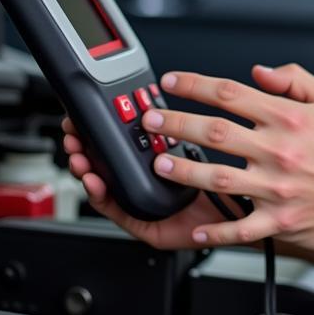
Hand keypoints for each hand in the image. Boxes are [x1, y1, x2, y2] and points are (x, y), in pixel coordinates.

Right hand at [61, 116, 229, 248]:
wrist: (239, 218)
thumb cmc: (226, 180)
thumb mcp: (200, 145)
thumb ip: (181, 123)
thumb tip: (166, 92)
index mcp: (157, 155)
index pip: (120, 137)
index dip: (99, 125)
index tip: (86, 112)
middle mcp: (145, 175)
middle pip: (103, 158)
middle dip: (84, 143)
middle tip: (74, 132)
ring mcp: (140, 198)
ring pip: (101, 181)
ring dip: (84, 167)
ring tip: (79, 156)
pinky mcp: (141, 222)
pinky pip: (114, 209)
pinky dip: (99, 196)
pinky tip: (94, 181)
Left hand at [142, 64, 313, 255]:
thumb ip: (296, 80)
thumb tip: (259, 72)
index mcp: (290, 118)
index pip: (232, 94)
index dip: (195, 85)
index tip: (171, 82)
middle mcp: (280, 150)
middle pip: (215, 132)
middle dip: (175, 123)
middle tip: (150, 120)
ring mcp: (277, 188)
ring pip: (217, 178)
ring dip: (183, 171)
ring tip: (159, 164)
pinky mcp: (279, 221)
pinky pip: (240, 228)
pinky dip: (215, 231)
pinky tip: (196, 227)